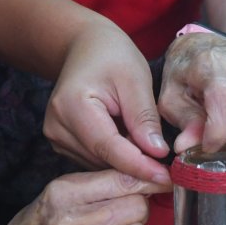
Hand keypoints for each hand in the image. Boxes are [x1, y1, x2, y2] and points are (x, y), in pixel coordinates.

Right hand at [44, 22, 168, 183]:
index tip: (167, 178)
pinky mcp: (62, 142)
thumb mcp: (136, 79)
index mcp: (72, 107)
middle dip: (137, 166)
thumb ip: (144, 118)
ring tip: (150, 146)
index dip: (139, 166)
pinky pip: (94, 159)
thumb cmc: (112, 55)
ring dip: (127, 162)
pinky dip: (116, 157)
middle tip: (169, 167)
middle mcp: (57, 126)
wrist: (86, 46)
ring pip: (99, 164)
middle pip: (103, 160)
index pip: (109, 148)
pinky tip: (131, 142)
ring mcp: (55, 136)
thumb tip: (157, 154)